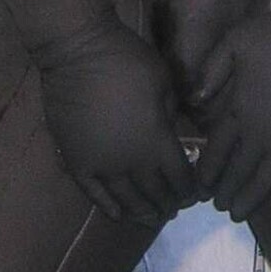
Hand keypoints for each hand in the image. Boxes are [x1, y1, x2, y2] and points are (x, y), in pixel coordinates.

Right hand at [33, 16, 195, 225]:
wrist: (77, 52)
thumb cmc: (127, 61)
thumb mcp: (164, 84)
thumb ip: (171, 116)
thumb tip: (171, 134)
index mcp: (156, 141)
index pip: (179, 178)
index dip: (189, 190)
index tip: (194, 195)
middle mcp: (130, 161)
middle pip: (154, 193)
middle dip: (167, 203)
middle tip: (174, 209)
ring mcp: (100, 164)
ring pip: (125, 199)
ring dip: (142, 211)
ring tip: (152, 219)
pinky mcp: (76, 160)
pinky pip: (93, 193)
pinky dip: (107, 207)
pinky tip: (118, 215)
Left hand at [191, 1, 270, 221]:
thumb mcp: (235, 43)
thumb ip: (212, 73)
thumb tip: (193, 101)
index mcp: (239, 109)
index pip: (217, 149)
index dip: (208, 170)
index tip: (200, 186)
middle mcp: (261, 134)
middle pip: (238, 170)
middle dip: (226, 190)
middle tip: (219, 206)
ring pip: (265, 180)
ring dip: (251, 199)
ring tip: (239, 214)